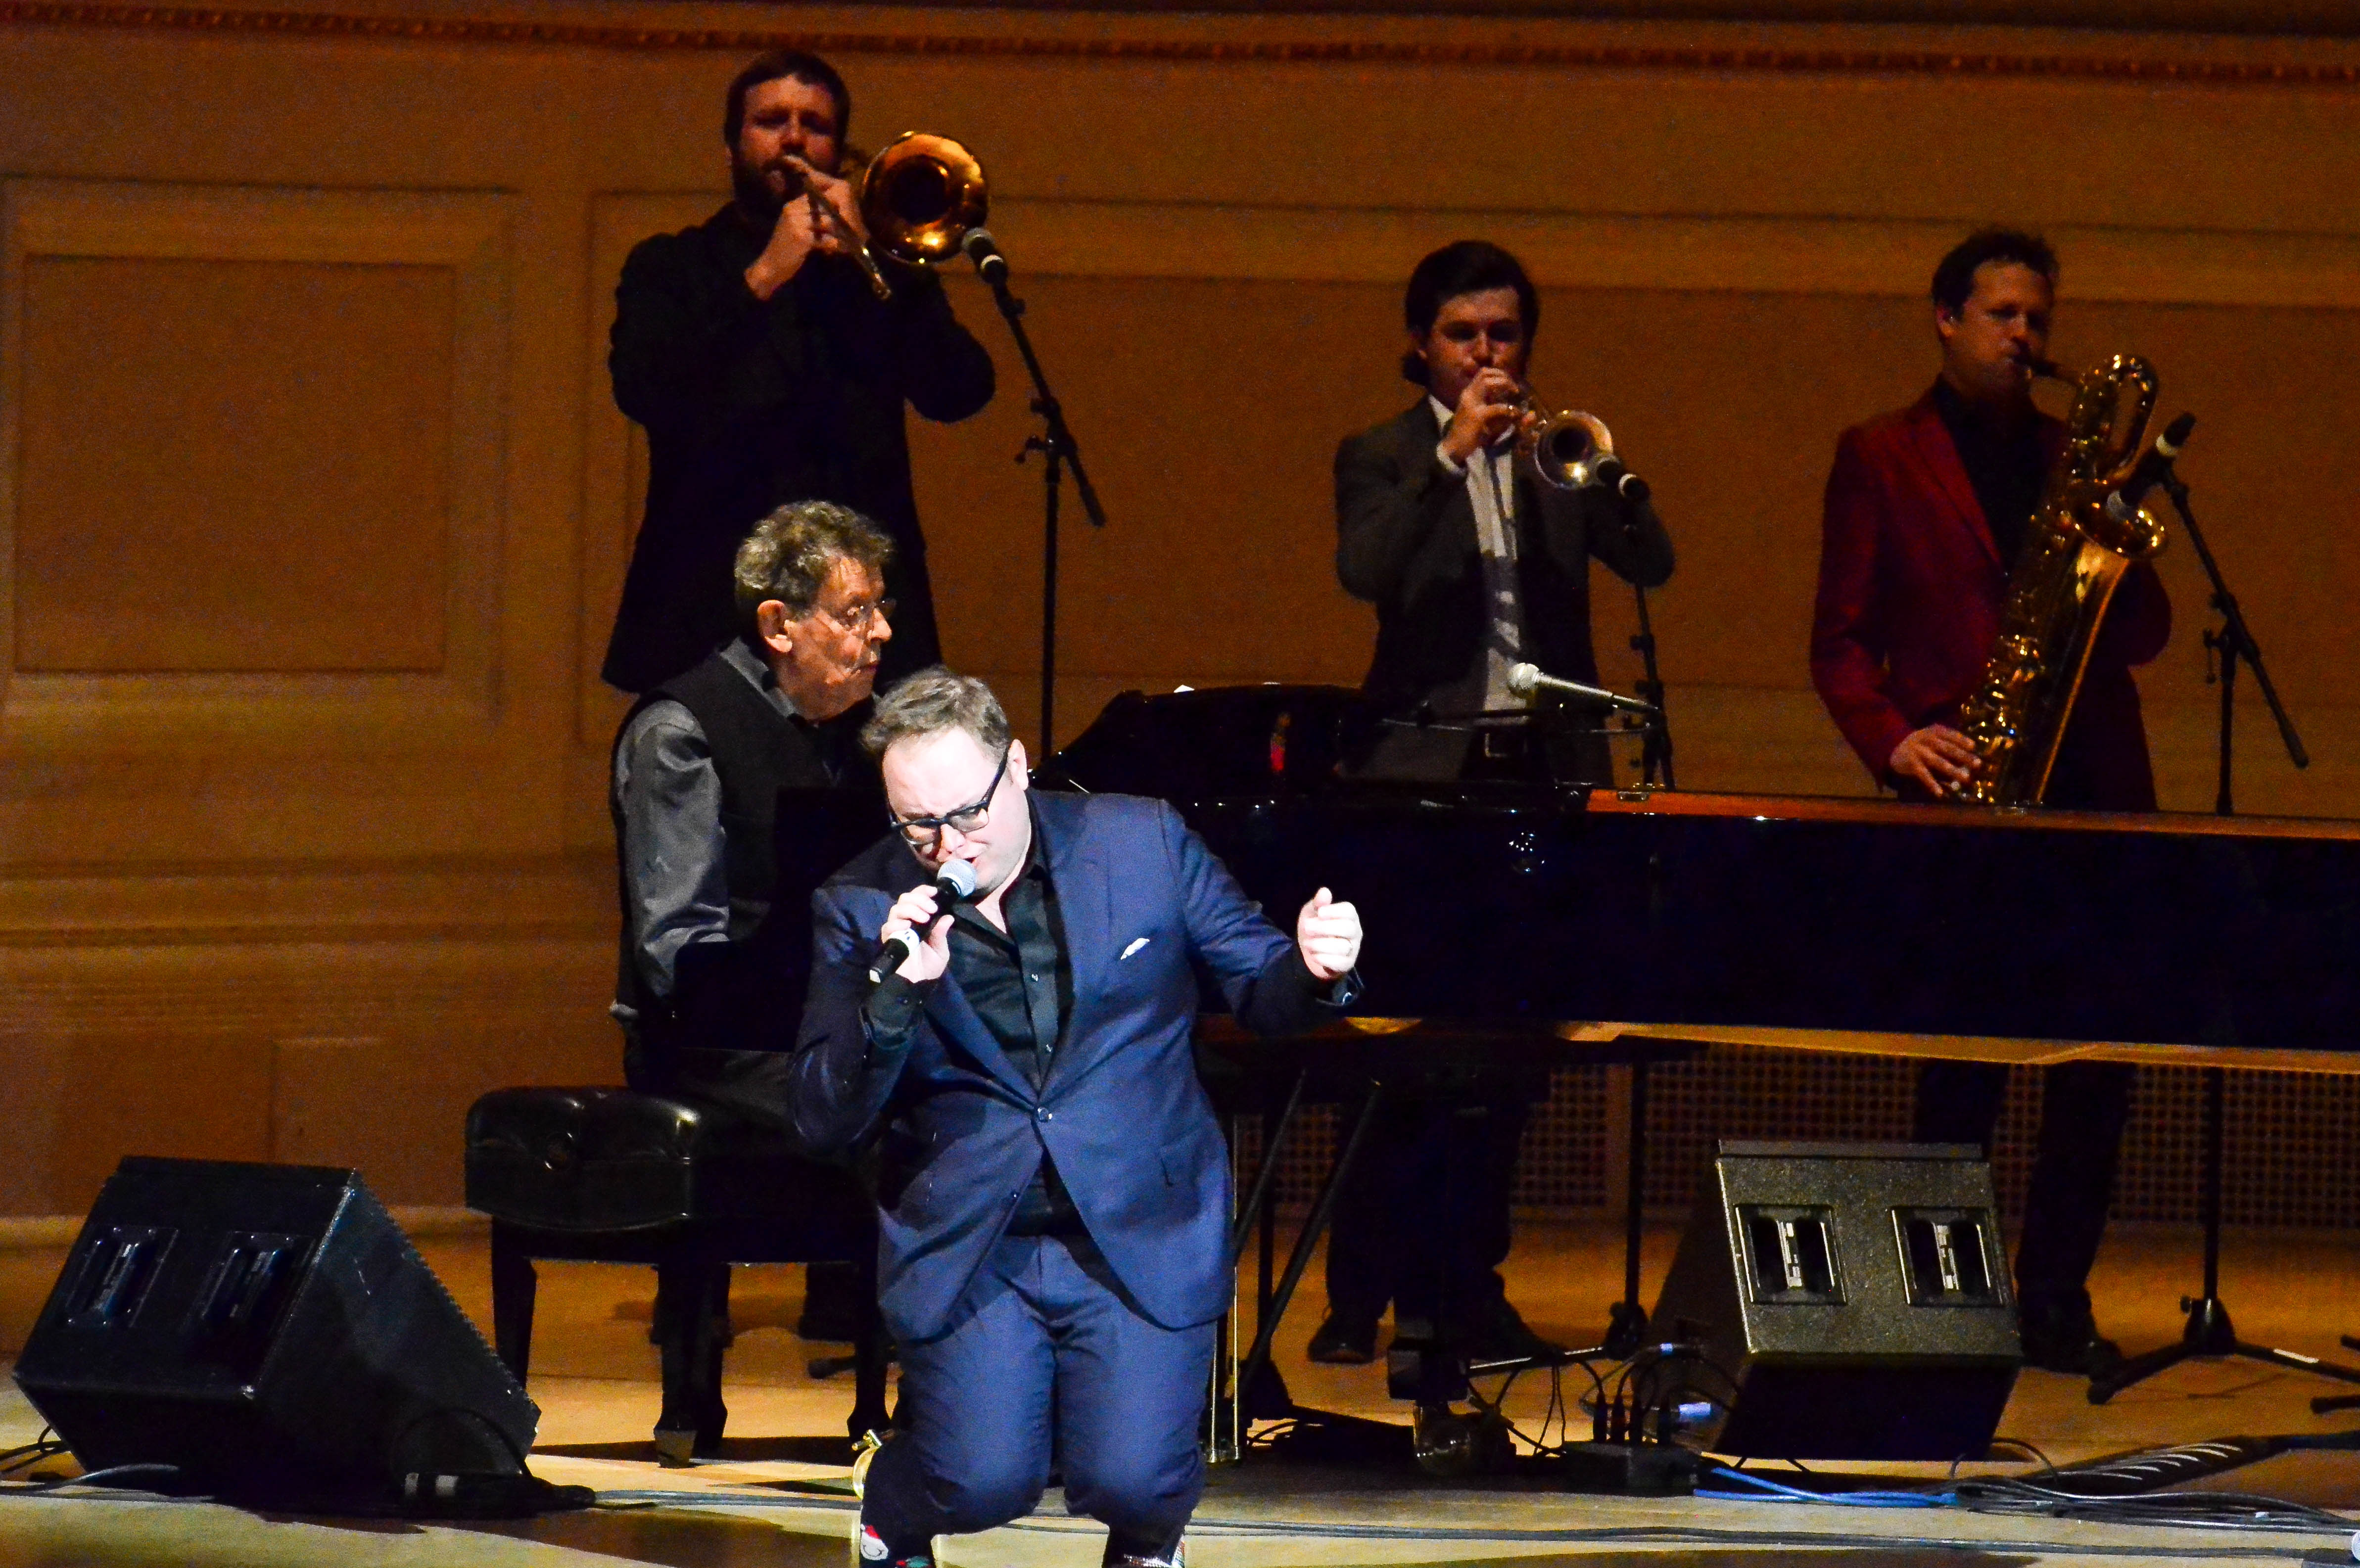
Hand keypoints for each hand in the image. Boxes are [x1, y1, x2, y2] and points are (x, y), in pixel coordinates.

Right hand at [742, 161, 866, 299]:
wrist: (770, 268)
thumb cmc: (786, 250)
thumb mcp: (797, 228)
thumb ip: (812, 218)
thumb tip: (836, 215)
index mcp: (792, 205)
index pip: (818, 195)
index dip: (834, 205)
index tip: (846, 215)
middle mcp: (793, 209)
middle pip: (825, 206)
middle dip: (840, 219)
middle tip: (851, 230)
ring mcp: (796, 222)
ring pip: (828, 221)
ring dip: (839, 233)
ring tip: (847, 241)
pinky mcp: (801, 237)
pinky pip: (826, 238)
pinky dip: (834, 245)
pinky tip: (837, 250)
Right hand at [878, 885, 951, 983]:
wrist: (917, 985)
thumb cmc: (928, 967)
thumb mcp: (940, 950)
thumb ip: (941, 934)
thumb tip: (948, 917)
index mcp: (918, 920)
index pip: (916, 898)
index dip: (923, 891)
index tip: (934, 892)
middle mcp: (905, 922)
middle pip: (905, 899)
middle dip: (919, 899)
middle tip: (932, 909)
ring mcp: (896, 930)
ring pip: (897, 909)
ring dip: (912, 909)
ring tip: (925, 918)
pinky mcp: (888, 940)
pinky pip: (888, 926)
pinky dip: (898, 923)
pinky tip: (908, 926)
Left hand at [1295, 887, 1361, 982]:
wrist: (1308, 953)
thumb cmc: (1313, 928)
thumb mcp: (1311, 913)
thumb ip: (1317, 903)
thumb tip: (1324, 891)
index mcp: (1349, 916)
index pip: (1349, 911)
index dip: (1334, 911)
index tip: (1319, 913)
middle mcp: (1355, 932)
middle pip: (1347, 928)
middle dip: (1324, 928)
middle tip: (1307, 928)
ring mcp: (1353, 949)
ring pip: (1342, 947)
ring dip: (1320, 944)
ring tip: (1307, 943)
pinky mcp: (1347, 964)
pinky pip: (1339, 962)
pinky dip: (1322, 958)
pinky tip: (1314, 955)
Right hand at [1439, 368, 1524, 464]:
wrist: (1453, 448)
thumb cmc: (1468, 433)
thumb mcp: (1479, 415)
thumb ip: (1490, 405)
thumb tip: (1507, 400)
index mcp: (1468, 394)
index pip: (1482, 373)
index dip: (1498, 373)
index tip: (1509, 382)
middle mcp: (1468, 395)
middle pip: (1485, 373)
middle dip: (1503, 377)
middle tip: (1514, 388)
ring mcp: (1471, 404)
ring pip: (1488, 383)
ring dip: (1504, 384)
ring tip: (1515, 393)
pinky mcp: (1476, 417)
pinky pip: (1496, 407)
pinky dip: (1508, 408)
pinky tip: (1514, 413)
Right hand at [1890, 725, 1981, 796]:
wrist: (1892, 746)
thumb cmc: (1919, 744)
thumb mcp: (1931, 737)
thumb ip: (1946, 743)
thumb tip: (1969, 756)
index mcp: (1933, 732)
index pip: (1950, 735)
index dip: (1962, 740)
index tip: (1974, 747)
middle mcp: (1926, 740)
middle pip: (1947, 748)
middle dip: (1963, 756)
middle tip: (1978, 764)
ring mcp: (1918, 752)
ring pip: (1938, 761)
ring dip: (1952, 770)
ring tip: (1966, 779)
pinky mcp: (1911, 763)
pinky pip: (1923, 774)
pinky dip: (1932, 784)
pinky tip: (1940, 793)